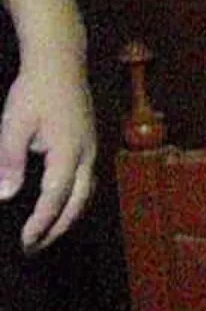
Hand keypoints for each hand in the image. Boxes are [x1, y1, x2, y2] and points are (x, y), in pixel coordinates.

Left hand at [0, 57, 95, 251]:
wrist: (60, 62)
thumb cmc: (35, 90)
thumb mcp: (14, 125)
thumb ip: (10, 161)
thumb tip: (6, 196)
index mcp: (69, 152)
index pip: (55, 198)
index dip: (41, 223)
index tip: (26, 242)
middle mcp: (87, 155)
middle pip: (78, 203)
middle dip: (57, 228)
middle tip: (35, 248)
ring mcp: (91, 149)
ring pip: (86, 193)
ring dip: (67, 217)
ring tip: (47, 232)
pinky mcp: (89, 143)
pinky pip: (86, 181)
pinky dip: (73, 199)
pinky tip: (59, 202)